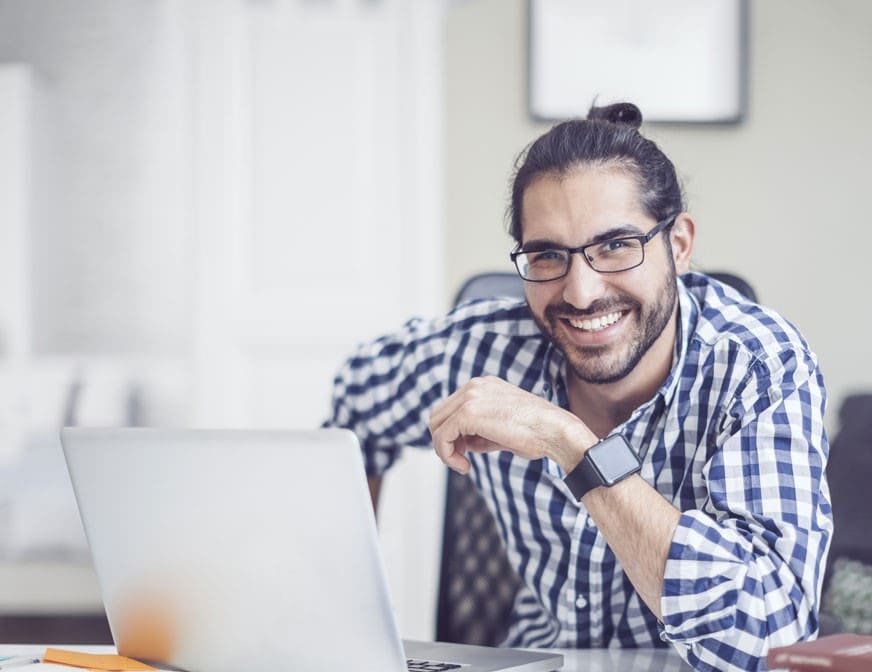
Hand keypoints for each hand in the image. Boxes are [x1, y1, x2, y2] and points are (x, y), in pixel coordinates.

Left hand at [428, 376, 597, 473]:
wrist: (557, 431)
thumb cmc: (538, 433)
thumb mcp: (502, 429)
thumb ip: (479, 431)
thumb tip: (462, 443)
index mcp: (484, 386)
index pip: (451, 408)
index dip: (452, 434)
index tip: (465, 452)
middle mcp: (474, 386)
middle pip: (438, 415)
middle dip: (445, 441)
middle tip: (461, 460)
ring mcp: (470, 396)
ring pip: (436, 425)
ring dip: (444, 449)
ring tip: (462, 464)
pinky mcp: (468, 413)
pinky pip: (442, 436)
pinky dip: (446, 454)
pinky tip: (464, 466)